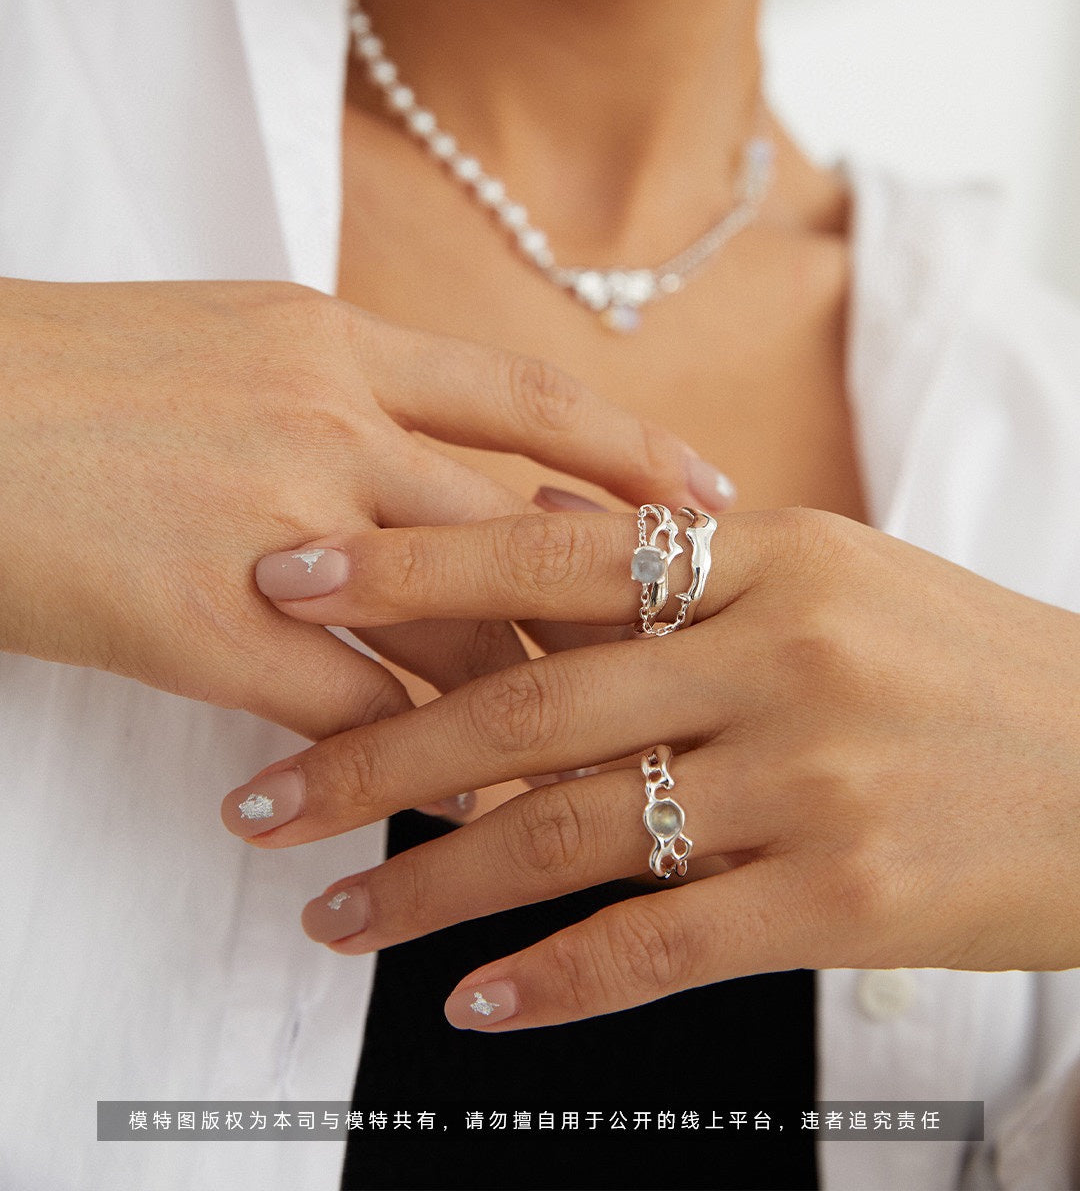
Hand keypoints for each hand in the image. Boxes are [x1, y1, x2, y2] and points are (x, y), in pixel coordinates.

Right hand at [0, 275, 725, 740]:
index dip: (631, 450)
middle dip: (612, 603)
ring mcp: (274, 526)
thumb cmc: (62, 376)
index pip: (524, 397)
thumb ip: (330, 388)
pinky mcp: (207, 628)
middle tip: (688, 658)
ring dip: (537, 696)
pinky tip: (466, 809)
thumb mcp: (219, 343)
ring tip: (601, 753)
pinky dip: (429, 766)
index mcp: (331, 339)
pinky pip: (364, 713)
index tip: (712, 494)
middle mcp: (325, 420)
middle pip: (518, 528)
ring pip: (461, 624)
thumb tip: (418, 448)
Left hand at [225, 506, 1079, 1028]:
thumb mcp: (834, 574)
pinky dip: (558, 981)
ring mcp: (813, 778)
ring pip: (576, 836)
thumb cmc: (961, 664)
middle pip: (532, 706)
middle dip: (372, 755)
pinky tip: (474, 1003)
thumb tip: (537, 529)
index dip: (404, 568)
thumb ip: (681, 568)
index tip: (284, 586)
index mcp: (768, 554)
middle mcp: (780, 654)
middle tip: (260, 796)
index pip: (548, 551)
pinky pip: (665, 945)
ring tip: (334, 914)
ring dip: (434, 883)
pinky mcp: (846, 899)